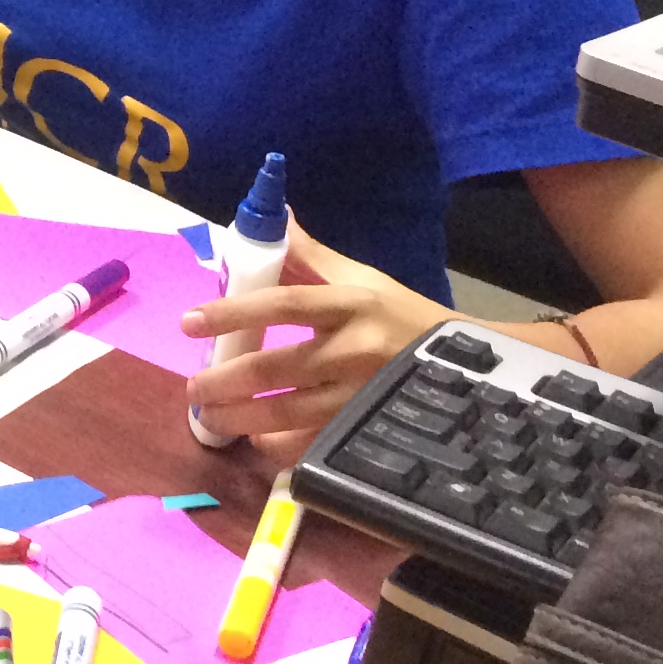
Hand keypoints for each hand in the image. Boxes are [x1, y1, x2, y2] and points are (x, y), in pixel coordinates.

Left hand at [181, 222, 451, 464]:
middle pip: (274, 368)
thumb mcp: (364, 280)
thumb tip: (275, 217)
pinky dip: (276, 447)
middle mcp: (354, 351)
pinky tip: (256, 441)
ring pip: (286, 413)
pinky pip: (311, 445)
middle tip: (193, 388)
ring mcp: (361, 397)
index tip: (188, 322)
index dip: (231, 313)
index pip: (282, 305)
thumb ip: (312, 257)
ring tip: (208, 417)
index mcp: (351, 305)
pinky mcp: (367, 431)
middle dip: (222, 381)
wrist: (473, 369)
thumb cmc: (406, 318)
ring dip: (238, 418)